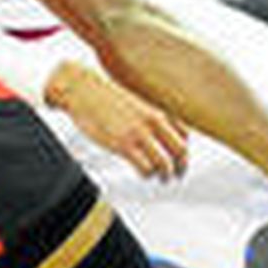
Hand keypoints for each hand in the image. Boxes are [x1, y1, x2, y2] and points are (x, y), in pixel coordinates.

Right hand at [46, 61, 188, 180]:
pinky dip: (147, 175)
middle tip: (177, 174)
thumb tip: (155, 130)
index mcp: (157, 109)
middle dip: (181, 166)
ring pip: (165, 164)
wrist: (82, 89)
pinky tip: (143, 173)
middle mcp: (152, 121)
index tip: (179, 158)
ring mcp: (138, 133)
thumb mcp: (134, 101)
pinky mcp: (123, 145)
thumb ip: (148, 115)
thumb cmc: (104, 96)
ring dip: (165, 175)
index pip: (185, 134)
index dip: (183, 149)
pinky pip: (145, 168)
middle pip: (180, 150)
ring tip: (162, 179)